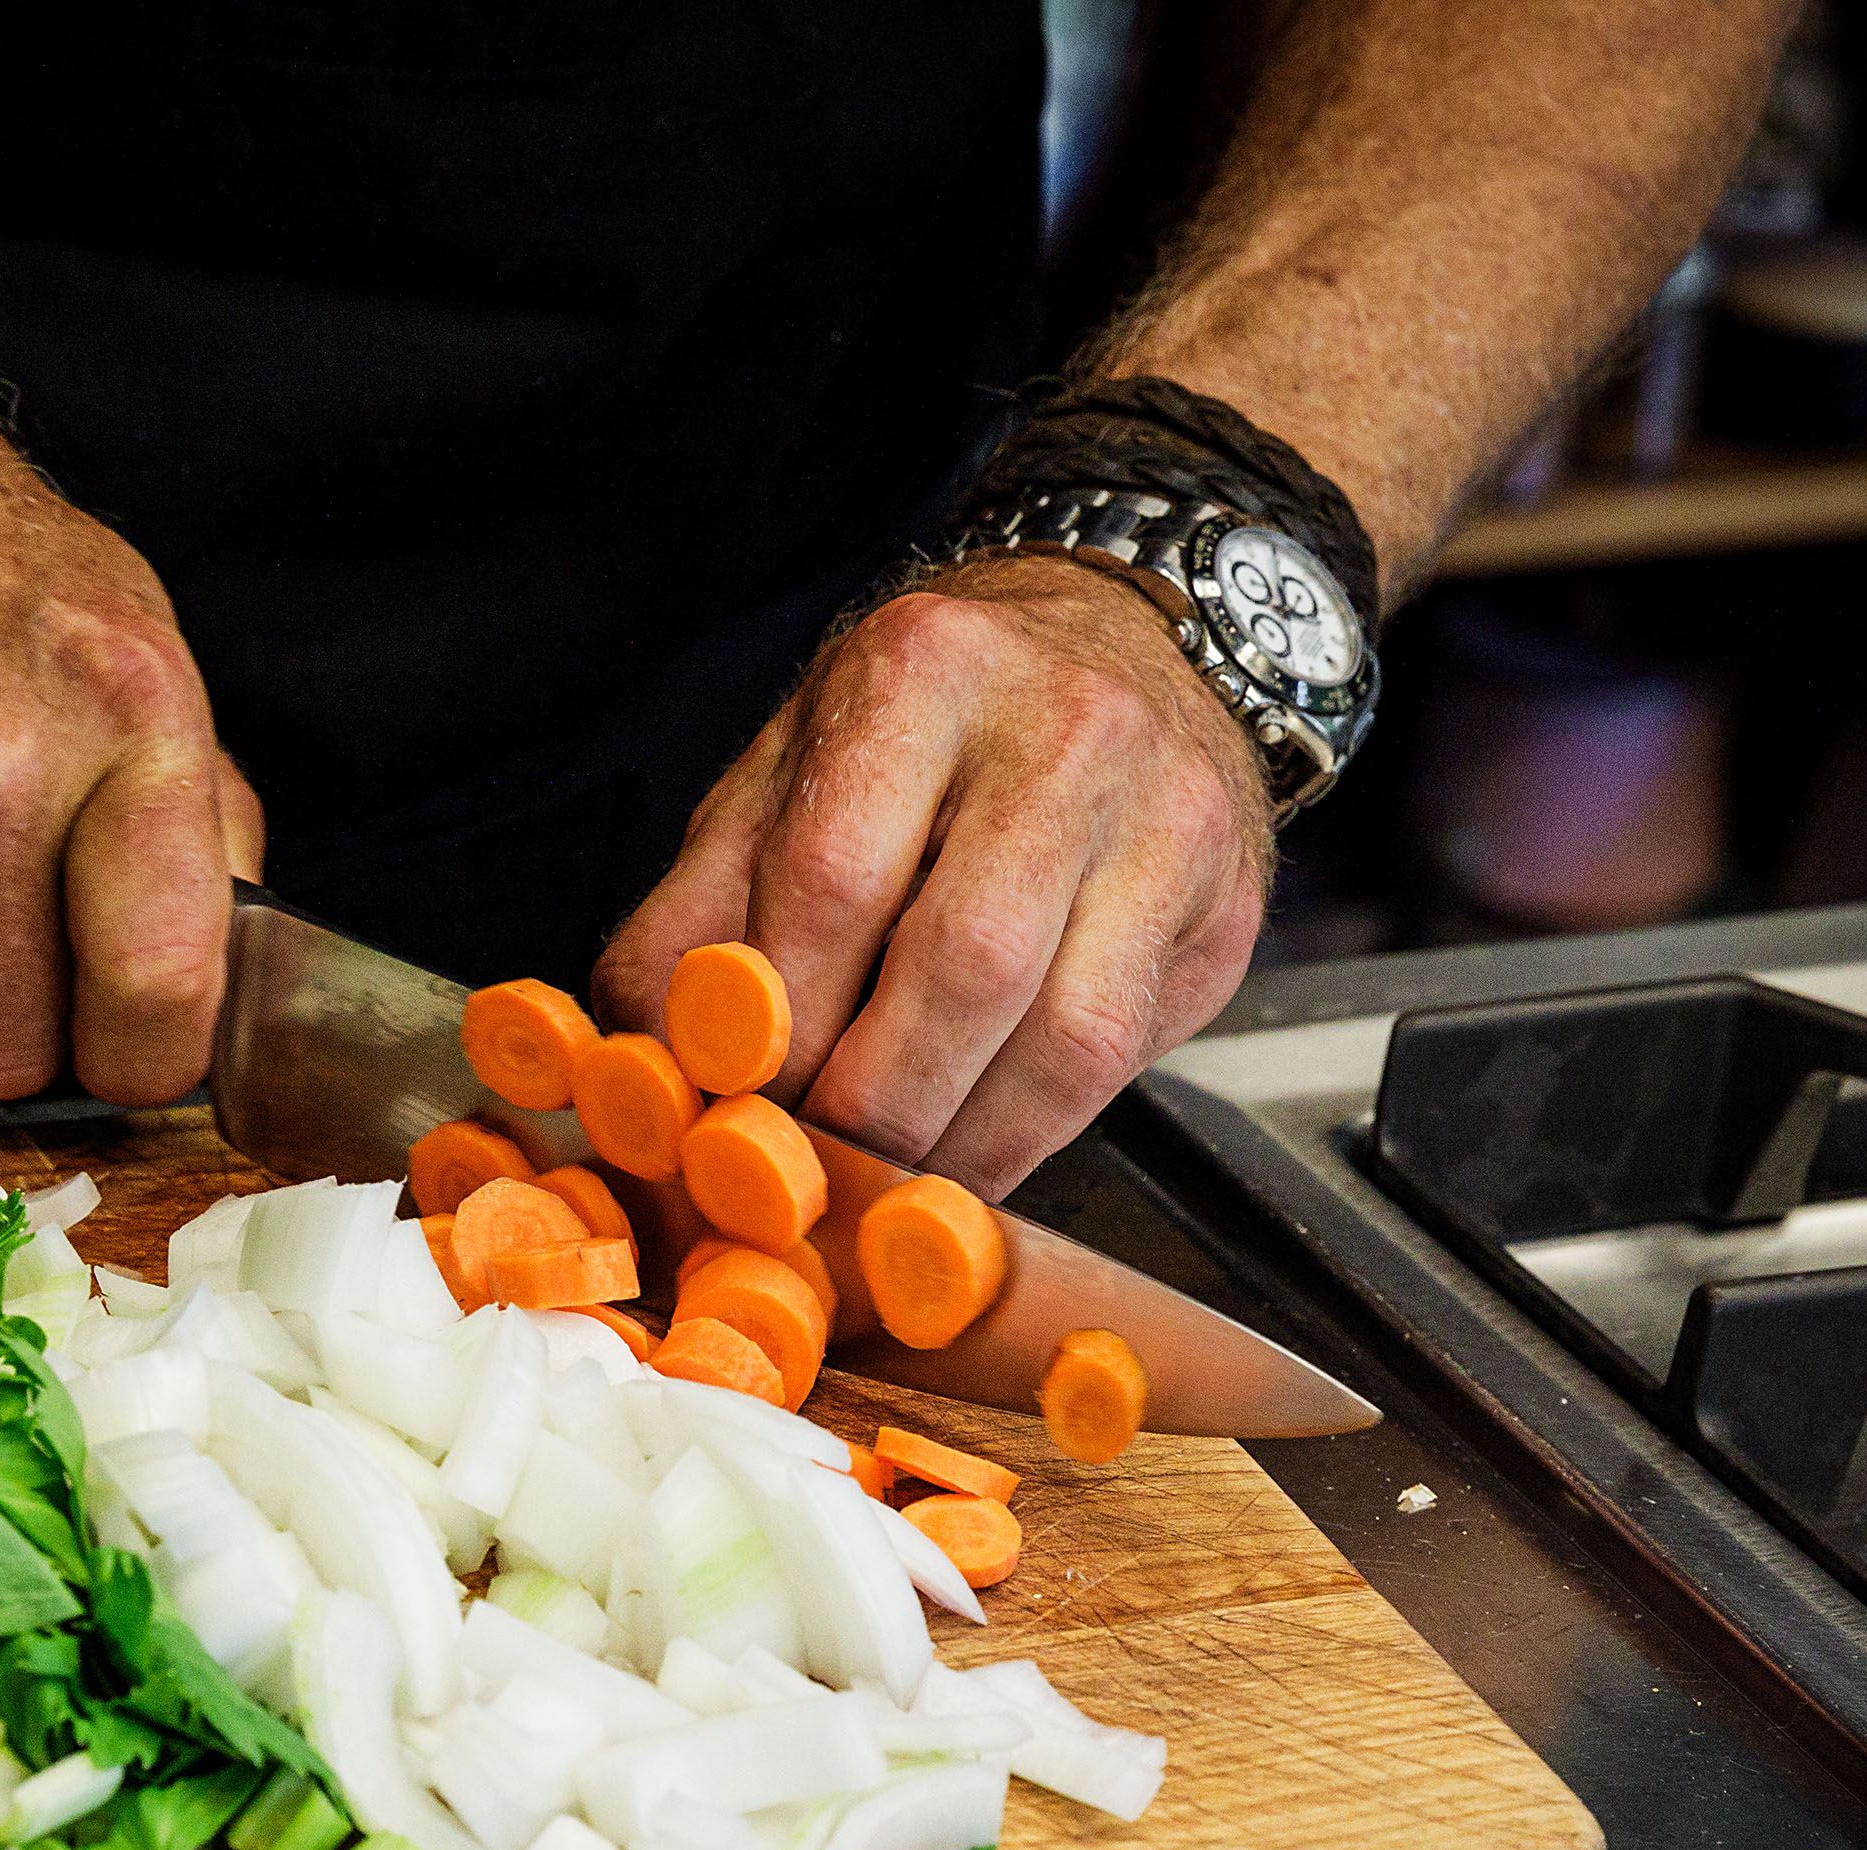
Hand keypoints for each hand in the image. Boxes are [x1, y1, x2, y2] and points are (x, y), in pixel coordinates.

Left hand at [596, 555, 1270, 1194]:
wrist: (1117, 644)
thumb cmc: (928, 730)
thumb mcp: (788, 774)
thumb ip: (701, 907)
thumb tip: (640, 1061)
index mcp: (922, 674)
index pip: (833, 877)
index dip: (778, 1020)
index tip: (733, 1105)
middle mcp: (1066, 731)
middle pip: (963, 963)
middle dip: (872, 1101)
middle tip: (810, 1172)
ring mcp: (1168, 818)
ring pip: (1065, 1034)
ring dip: (959, 1143)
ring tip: (885, 1188)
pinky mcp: (1226, 905)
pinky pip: (1124, 1058)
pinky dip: (1031, 1133)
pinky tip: (967, 1156)